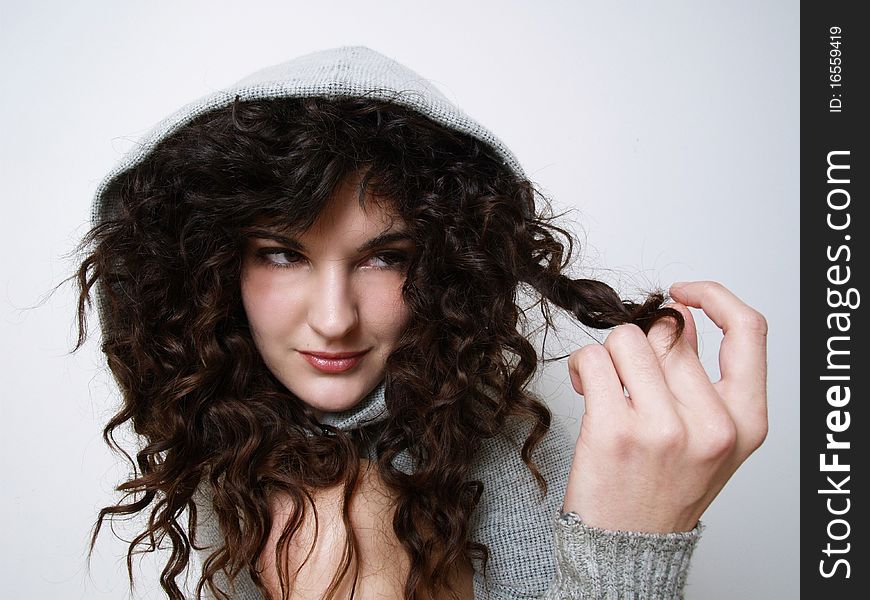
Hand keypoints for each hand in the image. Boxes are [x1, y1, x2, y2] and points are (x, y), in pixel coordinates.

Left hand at [561, 281, 767, 532]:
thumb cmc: (664, 489)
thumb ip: (699, 377)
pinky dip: (582, 365)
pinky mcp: (615, 430)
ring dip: (610, 355)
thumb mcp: (707, 439)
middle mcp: (712, 425)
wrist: (628, 547)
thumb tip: (679, 316)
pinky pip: (593, 359)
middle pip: (668, 332)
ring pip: (627, 338)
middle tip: (630, 379)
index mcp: (745, 422)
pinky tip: (586, 387)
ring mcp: (664, 428)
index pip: (749, 330)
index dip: (715, 297)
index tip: (683, 294)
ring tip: (607, 385)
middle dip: (642, 346)